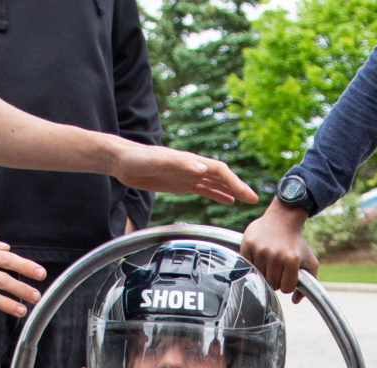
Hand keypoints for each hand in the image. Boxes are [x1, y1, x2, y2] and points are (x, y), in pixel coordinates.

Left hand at [108, 143, 254, 207]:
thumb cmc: (138, 158)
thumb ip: (180, 164)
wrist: (123, 161)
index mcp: (190, 162)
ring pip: (215, 183)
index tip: (246, 194)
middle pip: (221, 177)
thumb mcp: (158, 160)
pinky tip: (225, 200)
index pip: (219, 171)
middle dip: (238, 187)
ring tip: (245, 200)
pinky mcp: (180, 183)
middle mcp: (192, 168)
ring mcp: (187, 175)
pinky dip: (216, 194)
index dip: (234, 182)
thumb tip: (201, 168)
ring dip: (231, 190)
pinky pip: (204, 189)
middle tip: (253, 199)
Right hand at [240, 206, 317, 297]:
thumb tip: (295, 301)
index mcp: (292, 259)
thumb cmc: (296, 243)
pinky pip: (247, 267)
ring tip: (269, 259)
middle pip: (272, 284)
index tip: (288, 274)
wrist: (282, 219)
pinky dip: (253, 265)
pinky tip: (260, 256)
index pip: (286, 288)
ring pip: (259, 277)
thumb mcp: (309, 262)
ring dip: (264, 272)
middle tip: (278, 266)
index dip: (288, 284)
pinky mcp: (248, 244)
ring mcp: (260, 250)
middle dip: (276, 278)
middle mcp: (276, 255)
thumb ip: (309, 284)